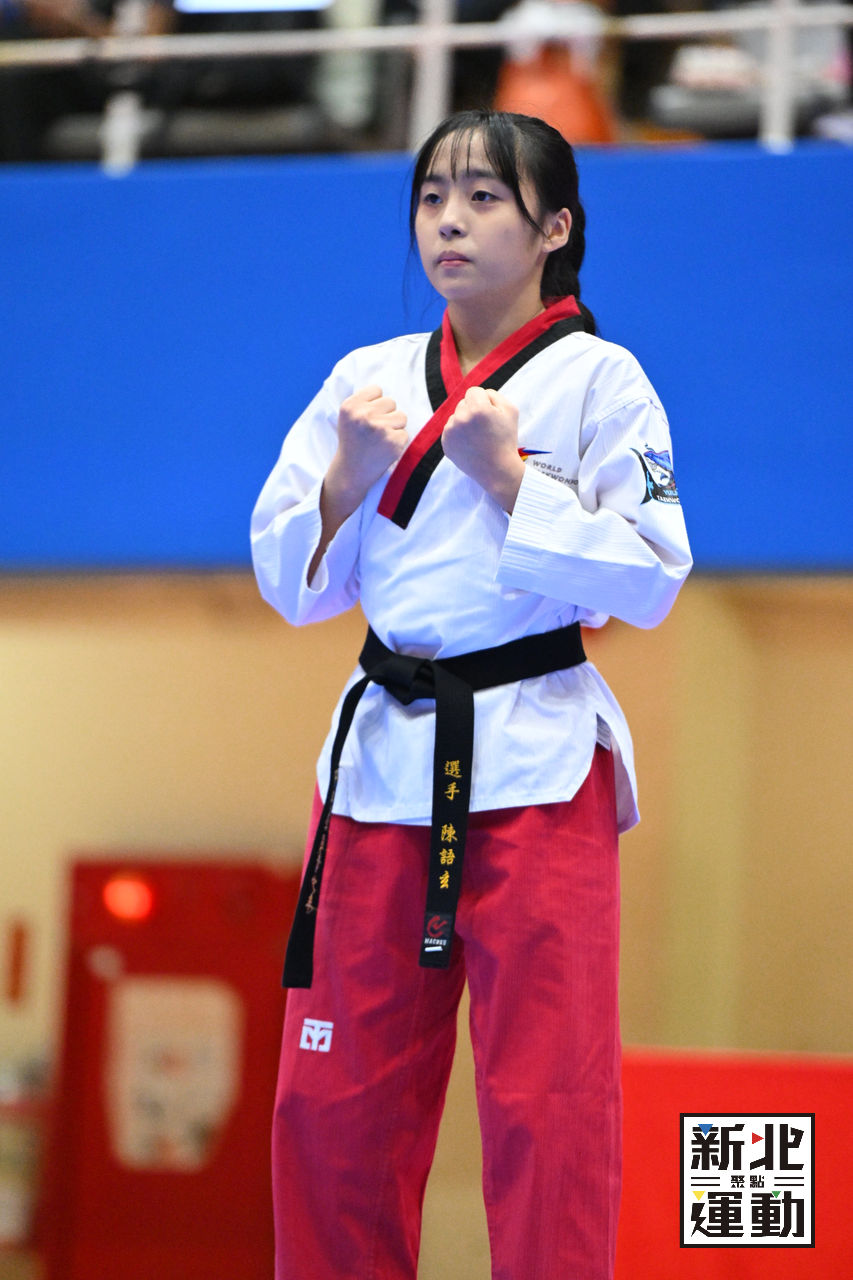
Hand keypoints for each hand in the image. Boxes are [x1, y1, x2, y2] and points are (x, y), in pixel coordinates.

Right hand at [308, 386, 407, 583]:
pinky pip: (405, 433)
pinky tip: (385, 450)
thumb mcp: (349, 417)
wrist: (351, 473)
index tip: (367, 420)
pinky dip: (399, 442)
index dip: (376, 405)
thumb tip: (390, 377)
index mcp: (350, 406)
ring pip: (401, 417)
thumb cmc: (354, 442)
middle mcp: (363, 415)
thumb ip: (364, 400)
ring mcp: (378, 428)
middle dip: (386, 416)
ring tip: (380, 441)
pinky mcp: (393, 442)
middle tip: (374, 434)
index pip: (377, 390)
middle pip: (391, 402)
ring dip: (395, 428)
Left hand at [442, 387, 524, 512]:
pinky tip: (470, 444)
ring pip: (456, 416)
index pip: (474, 391)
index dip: (484, 401)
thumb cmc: (506, 440)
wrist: (497, 470)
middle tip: (485, 428)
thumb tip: (479, 393)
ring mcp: (451, 432)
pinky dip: (459, 434)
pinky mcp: (445, 443)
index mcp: (478, 408)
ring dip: (465, 422)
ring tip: (478, 438)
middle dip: (474, 411)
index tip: (490, 415)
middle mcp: (461, 418)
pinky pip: (450, 430)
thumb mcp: (511, 410)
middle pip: (463, 403)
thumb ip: (494, 394)